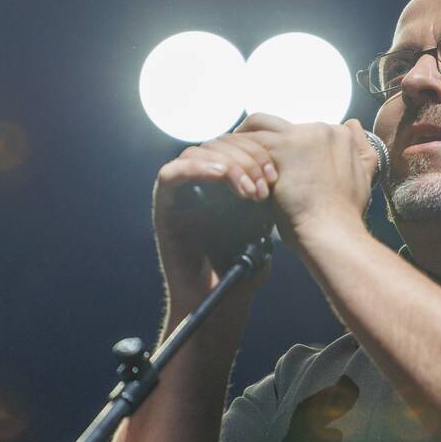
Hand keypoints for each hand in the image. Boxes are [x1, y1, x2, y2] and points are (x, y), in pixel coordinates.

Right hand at [152, 129, 277, 312]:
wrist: (220, 298)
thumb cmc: (244, 262)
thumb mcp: (261, 219)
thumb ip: (262, 189)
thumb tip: (277, 159)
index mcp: (222, 179)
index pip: (236, 143)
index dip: (256, 152)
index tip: (275, 175)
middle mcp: (198, 179)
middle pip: (218, 143)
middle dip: (246, 159)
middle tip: (263, 187)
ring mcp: (179, 189)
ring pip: (199, 152)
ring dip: (228, 165)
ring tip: (249, 191)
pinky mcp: (163, 203)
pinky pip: (171, 173)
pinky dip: (197, 168)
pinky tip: (221, 177)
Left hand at [231, 113, 378, 249]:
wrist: (334, 232)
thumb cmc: (344, 215)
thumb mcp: (364, 177)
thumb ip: (361, 150)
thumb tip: (353, 124)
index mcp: (339, 135)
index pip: (301, 127)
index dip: (282, 142)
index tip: (268, 158)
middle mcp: (324, 128)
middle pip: (278, 122)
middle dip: (257, 134)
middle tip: (240, 151)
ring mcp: (304, 135)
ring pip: (259, 124)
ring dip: (241, 138)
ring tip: (228, 154)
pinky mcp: (284, 148)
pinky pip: (249, 141)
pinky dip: (235, 152)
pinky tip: (226, 164)